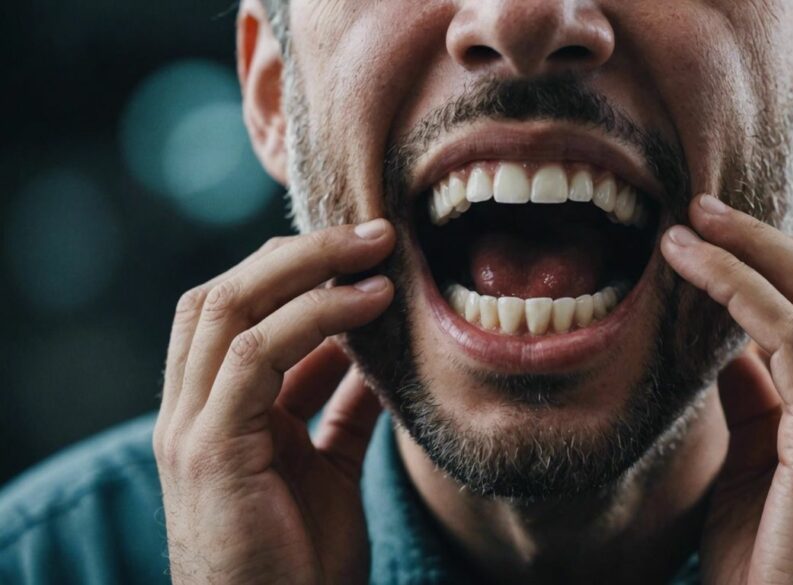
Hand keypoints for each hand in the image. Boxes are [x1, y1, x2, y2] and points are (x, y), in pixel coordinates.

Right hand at [153, 220, 395, 583]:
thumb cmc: (300, 558)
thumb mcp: (326, 465)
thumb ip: (339, 408)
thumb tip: (374, 357)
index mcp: (213, 409)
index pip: (233, 309)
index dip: (291, 268)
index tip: (358, 250)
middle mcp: (190, 409)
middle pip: (225, 293)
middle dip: (300, 253)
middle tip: (371, 232)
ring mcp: (190, 427)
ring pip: (232, 307)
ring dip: (309, 268)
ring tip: (375, 253)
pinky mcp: (210, 449)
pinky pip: (256, 357)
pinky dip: (314, 318)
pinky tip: (369, 304)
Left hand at [661, 196, 792, 583]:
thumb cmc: (771, 562)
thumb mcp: (757, 465)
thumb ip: (754, 403)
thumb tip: (725, 348)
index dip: (787, 263)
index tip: (721, 234)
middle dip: (776, 240)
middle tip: (706, 207)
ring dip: (759, 251)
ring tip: (695, 223)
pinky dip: (748, 296)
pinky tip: (701, 270)